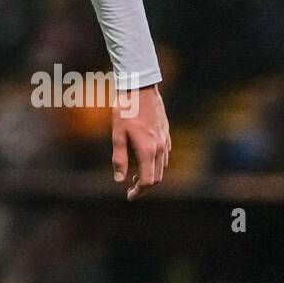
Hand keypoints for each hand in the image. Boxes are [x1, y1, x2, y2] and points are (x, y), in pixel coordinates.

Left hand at [111, 83, 170, 201]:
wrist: (140, 87)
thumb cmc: (125, 109)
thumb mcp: (117, 134)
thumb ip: (119, 158)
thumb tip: (119, 179)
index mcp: (147, 150)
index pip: (147, 181)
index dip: (138, 191)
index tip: (129, 196)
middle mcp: (160, 148)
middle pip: (157, 177)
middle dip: (144, 186)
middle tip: (130, 187)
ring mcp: (165, 140)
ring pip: (162, 167)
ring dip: (151, 175)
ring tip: (135, 174)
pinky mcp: (166, 133)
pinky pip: (164, 155)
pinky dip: (156, 163)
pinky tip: (145, 158)